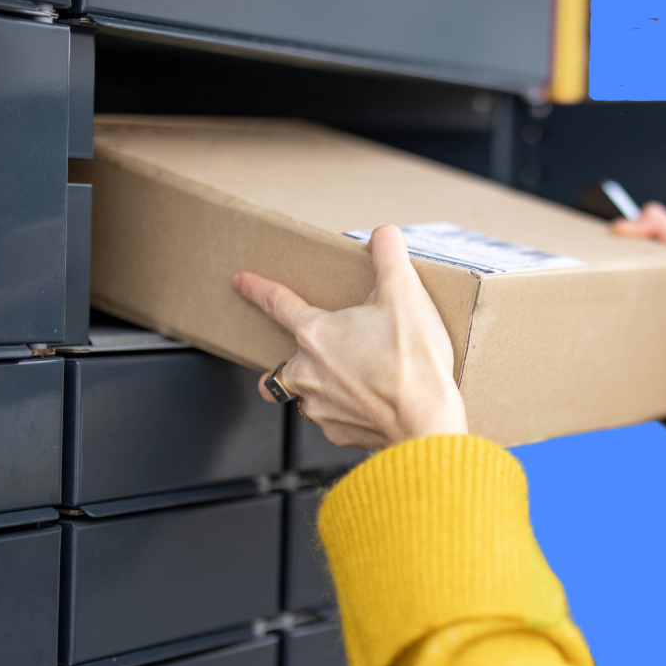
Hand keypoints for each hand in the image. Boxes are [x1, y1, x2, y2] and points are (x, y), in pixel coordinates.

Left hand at [232, 224, 467, 452]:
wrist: (425, 421)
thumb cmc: (412, 361)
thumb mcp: (406, 294)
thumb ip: (390, 256)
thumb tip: (384, 234)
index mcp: (316, 332)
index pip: (277, 303)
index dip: (258, 289)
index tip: (241, 282)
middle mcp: (307, 371)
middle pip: (282, 360)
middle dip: (294, 354)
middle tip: (319, 350)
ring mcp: (318, 405)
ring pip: (303, 392)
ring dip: (317, 383)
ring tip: (349, 378)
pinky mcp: (336, 431)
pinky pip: (329, 417)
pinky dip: (345, 408)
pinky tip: (370, 401)